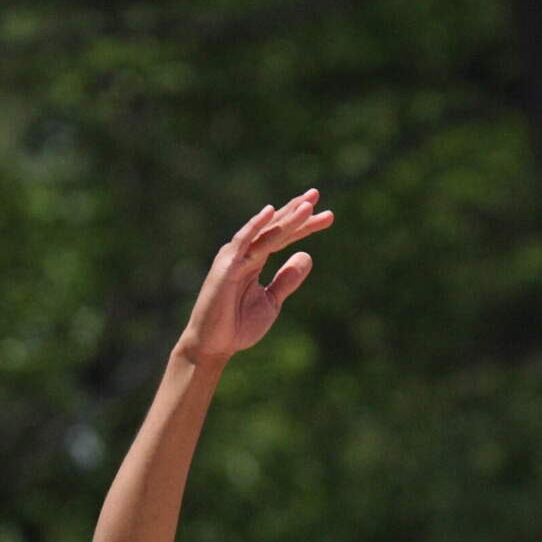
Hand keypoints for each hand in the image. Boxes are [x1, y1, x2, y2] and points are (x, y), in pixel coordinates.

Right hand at [177, 192, 333, 369]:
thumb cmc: (238, 326)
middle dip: (296, 212)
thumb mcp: (271, 301)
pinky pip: (243, 242)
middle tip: (317, 195)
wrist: (213, 346)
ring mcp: (235, 257)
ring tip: (308, 206)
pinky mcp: (226, 266)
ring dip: (286, 218)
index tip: (328, 216)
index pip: (284, 237)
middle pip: (276, 228)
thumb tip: (308, 255)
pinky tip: (270, 212)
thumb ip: (287, 279)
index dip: (304, 226)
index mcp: (256, 259)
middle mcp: (246, 253)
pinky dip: (255, 226)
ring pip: (265, 233)